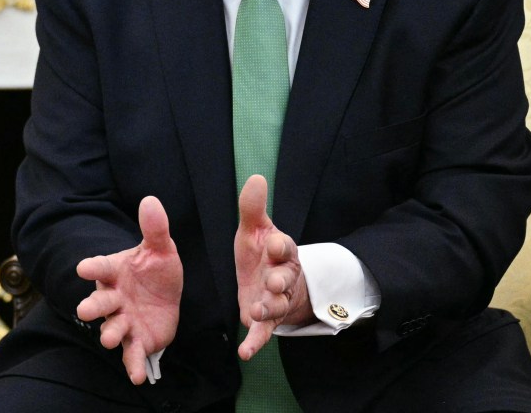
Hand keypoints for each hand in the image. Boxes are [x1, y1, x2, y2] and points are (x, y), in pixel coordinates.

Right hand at [74, 196, 182, 384]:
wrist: (165, 297)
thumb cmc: (157, 270)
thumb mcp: (161, 249)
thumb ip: (155, 229)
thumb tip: (151, 200)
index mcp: (115, 272)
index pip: (101, 267)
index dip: (92, 267)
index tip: (83, 267)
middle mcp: (114, 297)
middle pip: (99, 302)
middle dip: (93, 306)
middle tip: (84, 310)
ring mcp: (123, 320)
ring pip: (113, 328)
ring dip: (110, 334)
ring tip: (110, 340)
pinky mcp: (137, 340)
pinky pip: (133, 354)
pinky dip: (133, 366)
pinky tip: (138, 377)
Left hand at [233, 175, 310, 358]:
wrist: (272, 281)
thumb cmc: (263, 252)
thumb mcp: (255, 229)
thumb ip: (253, 208)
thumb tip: (255, 176)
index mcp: (282, 252)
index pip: (284, 247)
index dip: (279, 245)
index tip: (273, 242)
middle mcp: (283, 277)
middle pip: (285, 279)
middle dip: (280, 280)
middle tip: (273, 282)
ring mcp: (275, 300)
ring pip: (276, 305)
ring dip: (269, 308)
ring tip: (258, 310)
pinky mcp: (265, 320)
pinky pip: (262, 332)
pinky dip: (255, 343)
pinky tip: (245, 353)